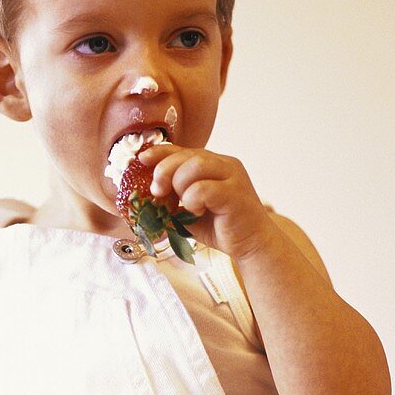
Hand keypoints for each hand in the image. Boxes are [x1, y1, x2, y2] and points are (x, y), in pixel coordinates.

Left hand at [137, 143, 276, 260]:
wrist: (252, 245)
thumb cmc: (221, 227)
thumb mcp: (189, 211)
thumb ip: (172, 200)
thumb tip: (146, 199)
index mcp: (215, 164)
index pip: (183, 150)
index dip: (160, 152)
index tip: (142, 160)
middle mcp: (225, 165)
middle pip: (187, 154)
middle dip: (164, 170)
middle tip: (157, 192)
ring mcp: (232, 177)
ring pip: (195, 165)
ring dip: (179, 185)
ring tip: (182, 204)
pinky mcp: (235, 194)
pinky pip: (204, 188)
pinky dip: (192, 200)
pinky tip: (196, 211)